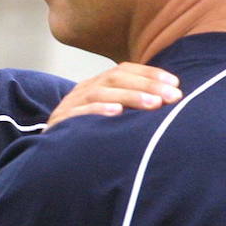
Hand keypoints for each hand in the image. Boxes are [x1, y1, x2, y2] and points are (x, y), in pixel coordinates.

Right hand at [47, 63, 181, 126]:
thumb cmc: (88, 136)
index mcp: (96, 85)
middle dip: (147, 85)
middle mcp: (83, 90)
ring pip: (100, 92)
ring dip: (130, 96)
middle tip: (173, 97)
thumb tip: (169, 102)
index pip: (124, 70)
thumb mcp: (109, 116)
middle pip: (115, 78)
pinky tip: (117, 113)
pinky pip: (78, 113)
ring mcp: (70, 105)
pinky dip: (98, 110)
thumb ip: (131, 106)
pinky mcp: (60, 122)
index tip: (175, 84)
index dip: (150, 74)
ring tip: (153, 104)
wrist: (50, 156)